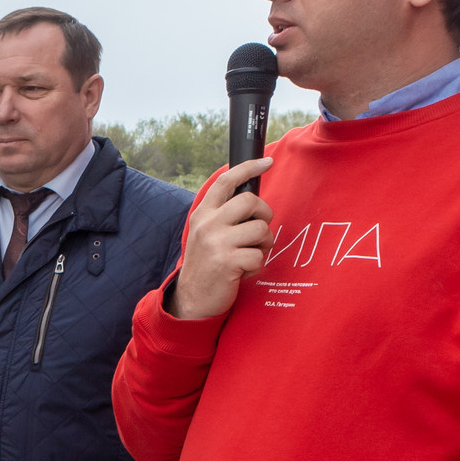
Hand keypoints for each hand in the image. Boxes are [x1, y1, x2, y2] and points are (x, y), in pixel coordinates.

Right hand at [165, 157, 275, 319]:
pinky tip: (244, 270)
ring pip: (260, 228)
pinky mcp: (227, 262)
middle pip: (250, 201)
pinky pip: (259, 255)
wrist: (192, 299)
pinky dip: (257, 265)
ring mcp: (216, 243)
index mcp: (202, 214)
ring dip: (264, 243)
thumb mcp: (206, 233)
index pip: (226, 182)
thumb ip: (223, 215)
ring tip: (251, 253)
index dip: (248, 167)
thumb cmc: (207, 264)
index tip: (268, 161)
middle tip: (259, 231)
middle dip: (264, 215)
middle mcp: (207, 224)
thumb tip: (252, 199)